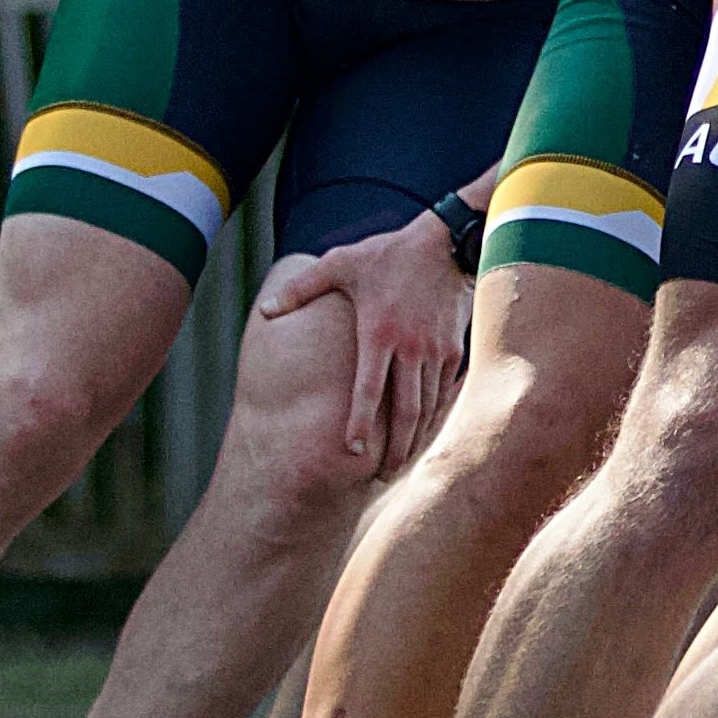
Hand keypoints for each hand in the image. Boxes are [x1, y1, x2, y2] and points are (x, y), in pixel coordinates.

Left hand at [256, 213, 473, 468]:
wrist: (446, 243)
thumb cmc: (388, 253)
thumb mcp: (339, 263)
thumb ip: (301, 288)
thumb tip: (265, 310)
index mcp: (378, 333)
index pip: (367, 389)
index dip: (359, 423)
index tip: (352, 451)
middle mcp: (409, 348)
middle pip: (404, 410)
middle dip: (395, 447)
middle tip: (384, 475)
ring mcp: (435, 351)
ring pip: (428, 406)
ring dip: (416, 437)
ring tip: (403, 461)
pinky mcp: (453, 348)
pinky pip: (444, 391)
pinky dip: (435, 415)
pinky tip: (425, 431)